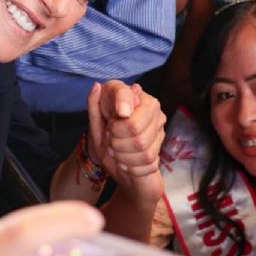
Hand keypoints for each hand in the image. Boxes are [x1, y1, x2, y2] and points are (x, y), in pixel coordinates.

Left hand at [87, 81, 166, 204]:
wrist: (118, 169)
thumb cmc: (108, 143)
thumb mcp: (95, 125)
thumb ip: (94, 105)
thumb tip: (97, 86)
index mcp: (137, 97)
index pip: (129, 106)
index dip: (115, 124)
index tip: (109, 128)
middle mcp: (154, 111)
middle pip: (135, 129)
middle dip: (116, 141)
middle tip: (111, 143)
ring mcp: (159, 132)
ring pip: (143, 148)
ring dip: (122, 156)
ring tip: (117, 153)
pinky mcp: (161, 152)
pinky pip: (147, 164)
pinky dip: (131, 168)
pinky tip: (126, 164)